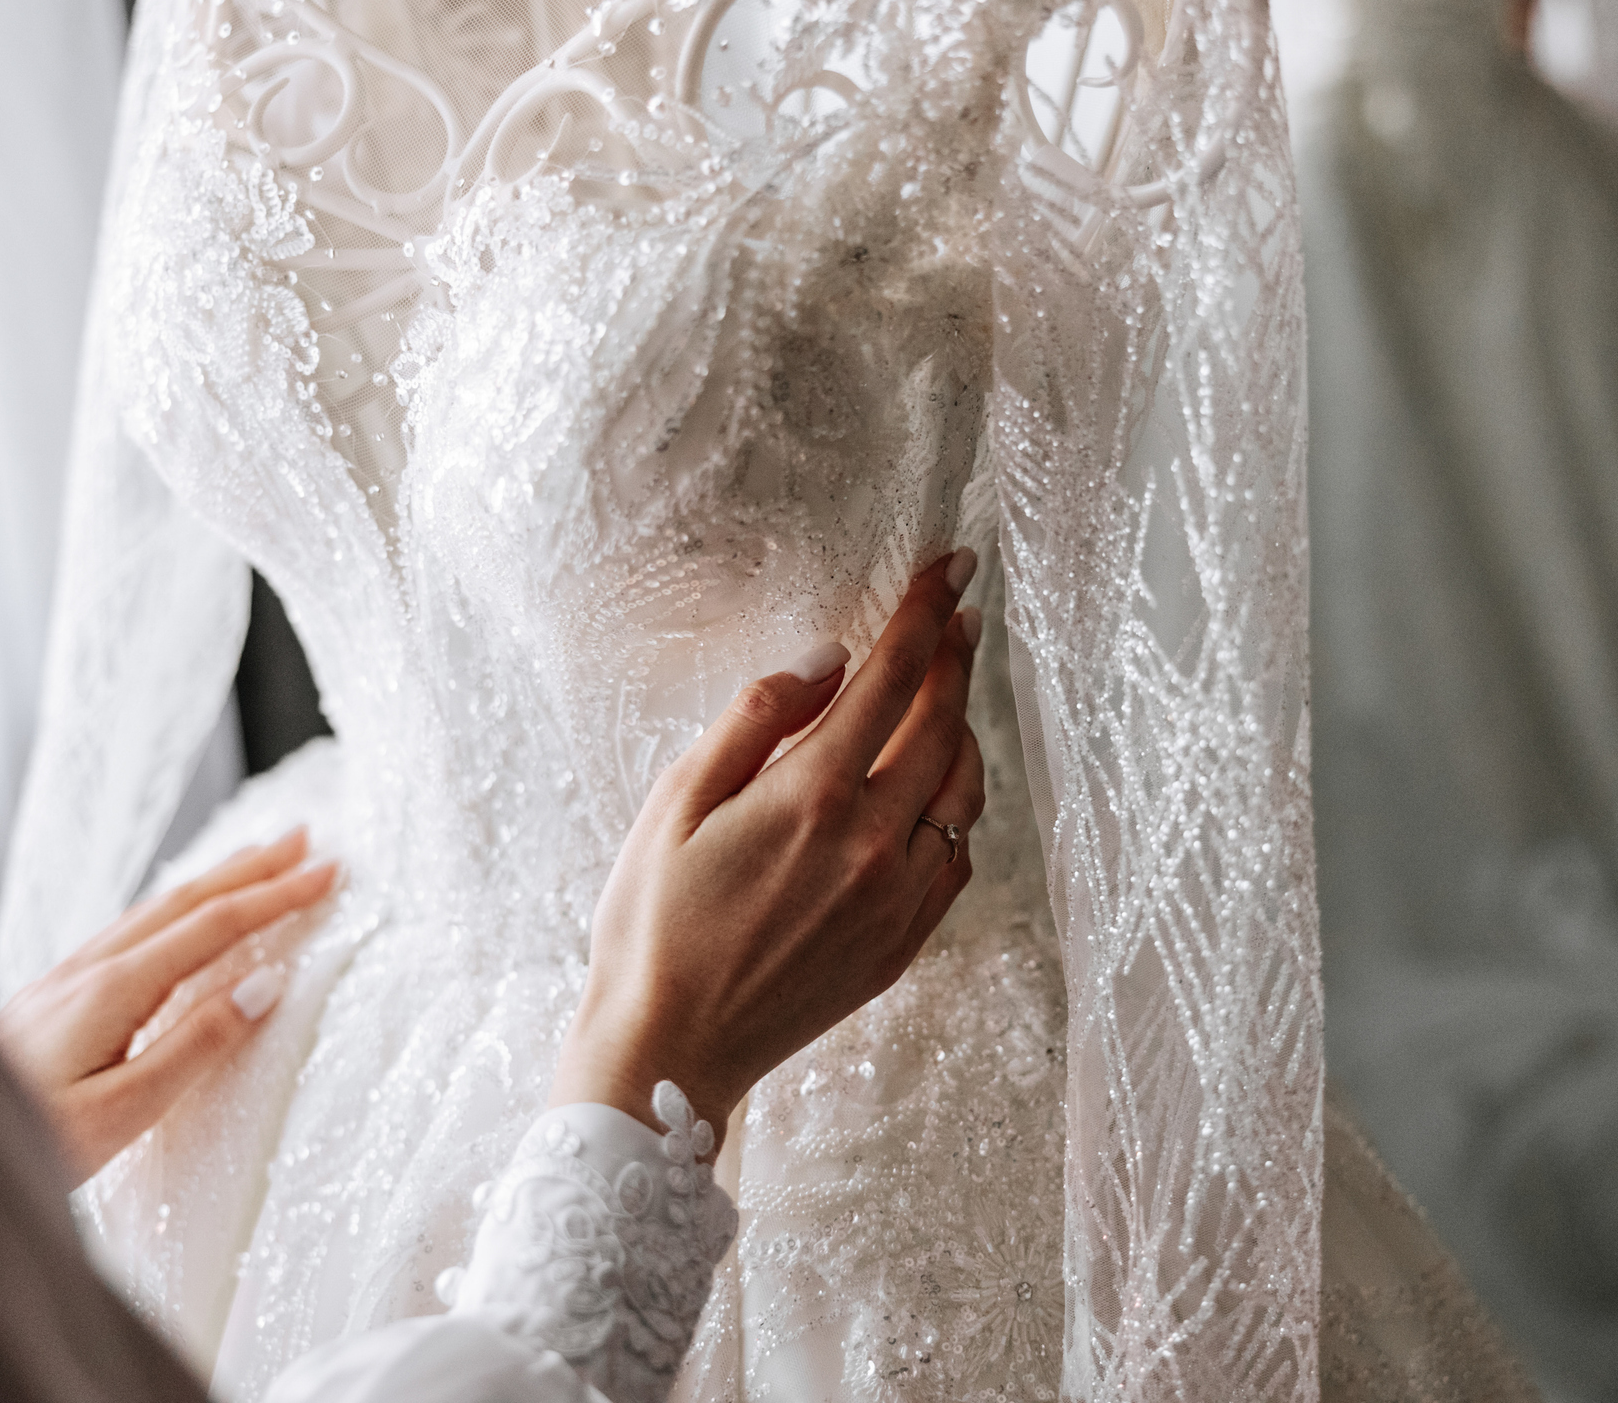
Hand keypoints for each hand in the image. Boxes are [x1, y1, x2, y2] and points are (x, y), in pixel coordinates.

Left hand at [0, 829, 336, 1183]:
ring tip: (256, 861)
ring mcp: (66, 978)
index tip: (326, 872)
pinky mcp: (53, 995)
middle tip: (305, 839)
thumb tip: (264, 986)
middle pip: (184, 900)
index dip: (276, 896)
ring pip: (155, 909)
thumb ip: (198, 1044)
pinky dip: (175, 906)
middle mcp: (88, 969)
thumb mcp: (127, 1109)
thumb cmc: (31, 1140)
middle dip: (251, 867)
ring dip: (214, 880)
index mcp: (113, 989)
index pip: (214, 926)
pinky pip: (131, 928)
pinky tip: (179, 913)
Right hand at [551, 550, 986, 1148]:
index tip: (952, 568)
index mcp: (814, 794)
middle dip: (957, 657)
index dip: (928, 613)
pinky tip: (935, 790)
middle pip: (944, 724)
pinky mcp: (901, 944)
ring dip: (964, 731)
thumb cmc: (652, 924)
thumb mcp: (675, 801)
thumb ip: (754, 720)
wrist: (670, 1051)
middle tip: (959, 614)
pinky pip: (957, 859)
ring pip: (965, 792)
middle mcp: (873, 842)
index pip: (895, 676)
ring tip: (947, 696)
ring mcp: (896, 899)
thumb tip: (826, 661)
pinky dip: (958, 808)